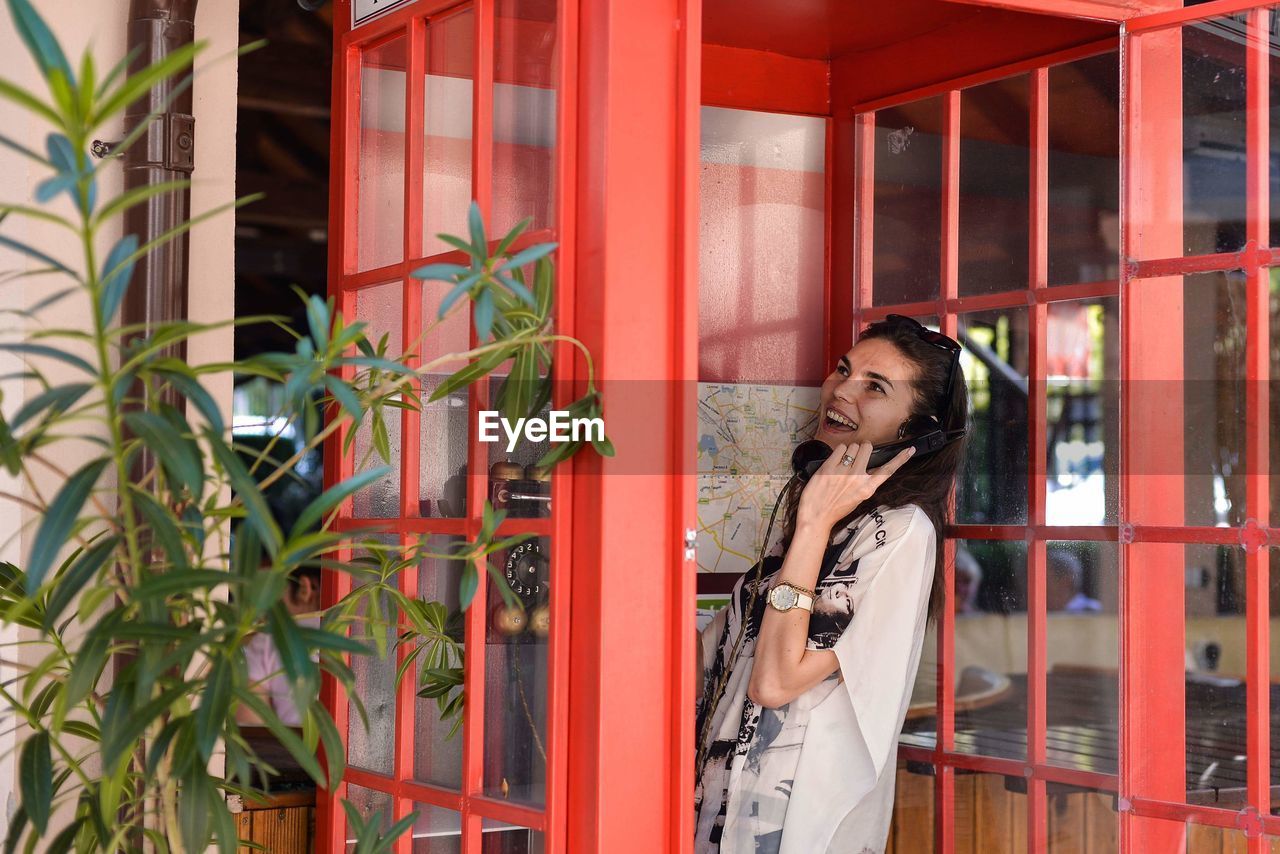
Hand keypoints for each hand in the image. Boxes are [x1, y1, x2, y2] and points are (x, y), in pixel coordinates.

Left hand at [795, 441, 915, 531]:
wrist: (816, 517)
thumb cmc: (836, 509)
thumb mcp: (858, 498)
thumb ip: (865, 482)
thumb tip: (868, 465)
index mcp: (868, 488)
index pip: (888, 470)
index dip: (901, 459)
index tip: (910, 450)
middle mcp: (858, 478)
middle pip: (867, 447)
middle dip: (862, 448)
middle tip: (855, 457)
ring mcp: (843, 472)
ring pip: (852, 446)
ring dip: (848, 451)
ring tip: (842, 463)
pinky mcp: (828, 468)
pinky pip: (839, 448)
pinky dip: (838, 452)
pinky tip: (835, 461)